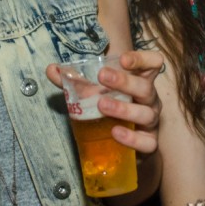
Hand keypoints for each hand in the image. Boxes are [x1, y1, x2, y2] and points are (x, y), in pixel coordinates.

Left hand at [46, 50, 164, 154]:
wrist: (125, 146)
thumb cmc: (111, 110)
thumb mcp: (93, 93)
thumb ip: (74, 82)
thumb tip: (52, 69)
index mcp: (139, 81)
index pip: (152, 63)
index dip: (141, 58)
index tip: (122, 59)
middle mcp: (149, 99)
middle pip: (146, 87)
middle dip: (124, 81)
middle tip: (101, 76)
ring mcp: (151, 121)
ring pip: (146, 113)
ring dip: (124, 108)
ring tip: (102, 105)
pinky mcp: (149, 143)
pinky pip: (147, 142)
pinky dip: (132, 138)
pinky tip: (115, 132)